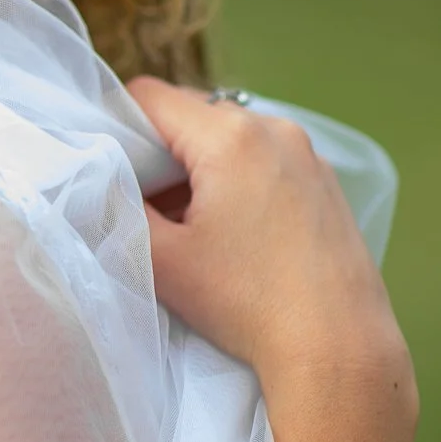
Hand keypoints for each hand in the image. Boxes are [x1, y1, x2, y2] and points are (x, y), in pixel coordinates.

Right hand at [127, 77, 409, 392]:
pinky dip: (236, 181)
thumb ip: (119, 208)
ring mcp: (308, 154)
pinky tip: (235, 236)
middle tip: (145, 207)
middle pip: (192, 114)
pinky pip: (264, 160)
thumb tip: (104, 181)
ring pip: (229, 139)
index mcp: (229, 136)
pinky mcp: (326, 182)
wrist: (336, 345)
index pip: (149, 96)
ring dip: (198, 169)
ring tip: (190, 228)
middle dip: (159, 152)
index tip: (109, 170)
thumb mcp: (161, 259)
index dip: (115, 125)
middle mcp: (275, 129)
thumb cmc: (246, 302)